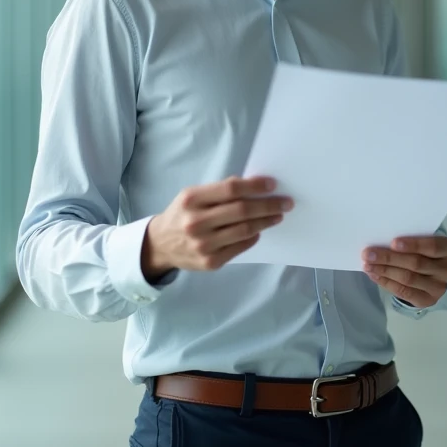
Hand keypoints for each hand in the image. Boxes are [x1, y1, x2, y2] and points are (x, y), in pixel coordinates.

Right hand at [142, 177, 292, 277]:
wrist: (160, 244)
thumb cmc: (182, 214)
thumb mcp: (193, 196)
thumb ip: (219, 192)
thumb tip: (255, 186)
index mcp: (192, 199)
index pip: (231, 189)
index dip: (255, 186)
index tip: (273, 184)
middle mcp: (196, 222)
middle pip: (242, 211)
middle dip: (269, 205)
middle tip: (286, 202)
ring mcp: (203, 244)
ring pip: (245, 230)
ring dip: (266, 221)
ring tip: (277, 215)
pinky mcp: (210, 262)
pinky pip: (241, 246)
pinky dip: (253, 236)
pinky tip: (259, 230)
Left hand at [361, 235, 446, 308]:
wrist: (431, 273)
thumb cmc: (423, 250)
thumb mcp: (422, 241)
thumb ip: (409, 241)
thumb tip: (380, 241)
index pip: (433, 246)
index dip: (413, 245)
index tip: (392, 242)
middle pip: (417, 263)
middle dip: (389, 258)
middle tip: (368, 254)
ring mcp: (440, 287)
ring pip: (408, 278)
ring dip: (384, 271)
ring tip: (368, 265)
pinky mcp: (429, 300)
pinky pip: (404, 292)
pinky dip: (387, 283)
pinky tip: (374, 275)